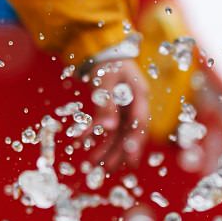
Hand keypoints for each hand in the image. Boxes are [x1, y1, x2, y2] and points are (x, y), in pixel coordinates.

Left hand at [86, 57, 148, 171]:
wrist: (103, 49)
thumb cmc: (107, 61)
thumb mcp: (105, 80)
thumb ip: (106, 104)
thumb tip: (108, 129)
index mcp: (139, 95)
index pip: (139, 123)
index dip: (135, 143)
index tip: (130, 160)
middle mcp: (135, 104)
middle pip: (129, 133)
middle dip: (118, 153)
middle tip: (107, 171)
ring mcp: (126, 108)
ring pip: (117, 134)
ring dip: (106, 150)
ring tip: (92, 165)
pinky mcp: (115, 109)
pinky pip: (106, 127)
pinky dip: (95, 137)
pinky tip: (82, 144)